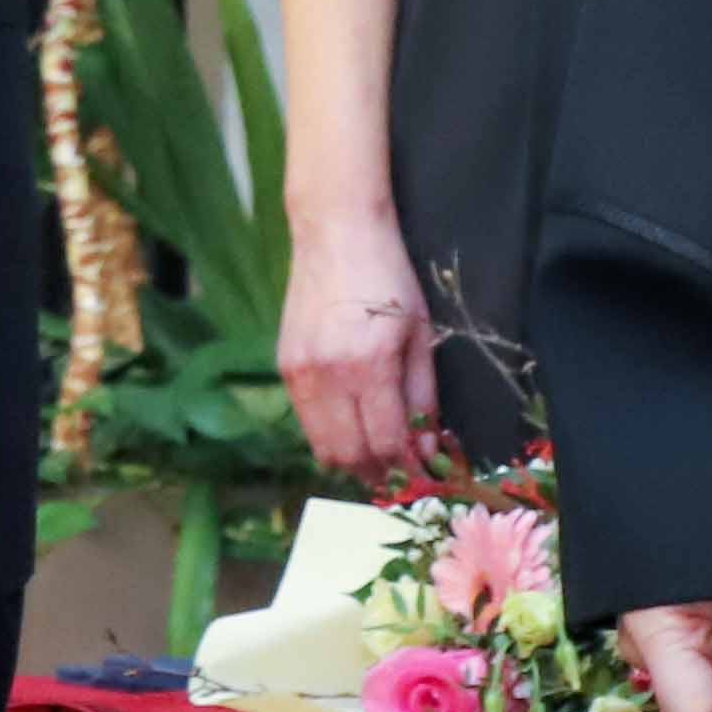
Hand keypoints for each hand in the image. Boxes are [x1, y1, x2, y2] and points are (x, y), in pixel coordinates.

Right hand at [276, 204, 440, 483]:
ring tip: (380, 458)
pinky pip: (307, 422)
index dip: (408, 471)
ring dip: (354, 462)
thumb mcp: (420, 336)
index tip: (425, 480)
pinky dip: (332, 436)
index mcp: (368, 365)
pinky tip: (353, 427)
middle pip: (350, 456)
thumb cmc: (389, 278)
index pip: (386, 443)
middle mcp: (327, 375)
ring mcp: (299, 373)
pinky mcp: (285, 366)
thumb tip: (426, 450)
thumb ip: (423, 398)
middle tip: (404, 475)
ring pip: (324, 447)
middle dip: (380, 475)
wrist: (335, 232)